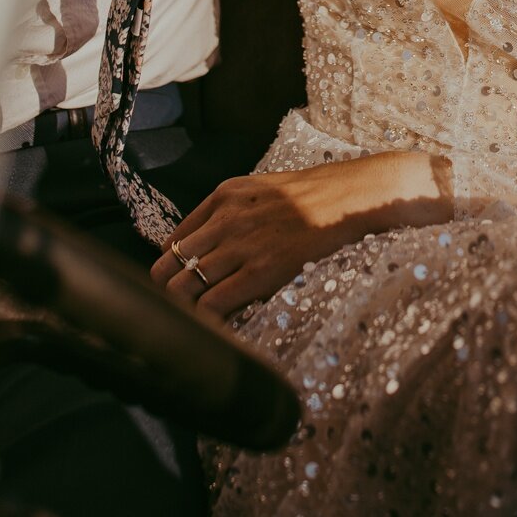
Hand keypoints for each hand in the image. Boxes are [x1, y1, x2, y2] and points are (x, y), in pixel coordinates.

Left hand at [150, 151, 450, 318]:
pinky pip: (213, 304)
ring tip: (196, 324)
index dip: (170, 269)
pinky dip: (206, 320)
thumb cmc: (310, 197)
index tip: (179, 285)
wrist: (348, 197)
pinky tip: (215, 328)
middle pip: (168, 268)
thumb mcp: (259, 188)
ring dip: (185, 309)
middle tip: (181, 310)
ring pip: (183, 288)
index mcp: (222, 197)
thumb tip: (200, 245)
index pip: (171, 242)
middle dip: (168, 291)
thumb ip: (227, 212)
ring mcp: (240, 246)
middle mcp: (223, 220)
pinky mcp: (260, 271)